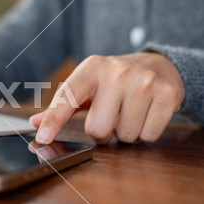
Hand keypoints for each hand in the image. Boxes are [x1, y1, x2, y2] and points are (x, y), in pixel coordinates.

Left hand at [30, 52, 184, 143]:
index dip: (54, 121)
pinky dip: (145, 132)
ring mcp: (145, 82)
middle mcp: (117, 72)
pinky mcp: (167, 94)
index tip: (42, 138)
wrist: (157, 65)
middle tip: (109, 117)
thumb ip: (62, 105)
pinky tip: (145, 114)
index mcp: (92, 67)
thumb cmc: (113, 81)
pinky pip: (148, 135)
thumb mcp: (86, 85)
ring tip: (128, 112)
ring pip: (125, 135)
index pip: (68, 98)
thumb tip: (35, 123)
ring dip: (124, 132)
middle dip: (101, 132)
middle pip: (97, 128)